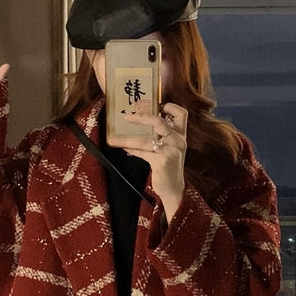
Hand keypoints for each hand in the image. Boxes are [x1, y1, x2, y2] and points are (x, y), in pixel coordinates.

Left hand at [109, 102, 187, 221]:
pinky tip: (126, 150)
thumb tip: (137, 128)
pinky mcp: (162, 160)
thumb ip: (158, 139)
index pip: (181, 114)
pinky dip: (133, 151)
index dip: (170, 107)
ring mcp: (171, 150)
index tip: (157, 105)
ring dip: (126, 139)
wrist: (174, 190)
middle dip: (140, 117)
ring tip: (114, 140)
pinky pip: (143, 152)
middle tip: (126, 116)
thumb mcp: (167, 151)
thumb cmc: (169, 170)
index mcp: (181, 136)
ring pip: (144, 139)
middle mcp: (178, 141)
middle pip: (158, 121)